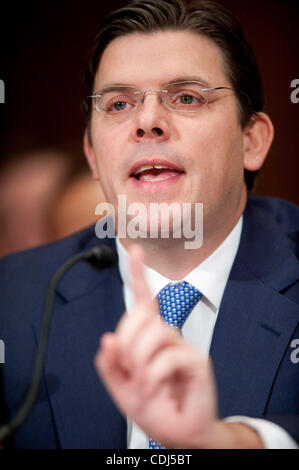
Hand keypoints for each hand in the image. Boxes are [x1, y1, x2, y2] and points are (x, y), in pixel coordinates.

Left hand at [94, 244, 218, 447]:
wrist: (177, 433)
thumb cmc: (152, 406)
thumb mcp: (121, 386)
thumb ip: (110, 363)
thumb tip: (108, 338)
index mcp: (149, 337)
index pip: (144, 301)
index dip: (139, 274)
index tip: (136, 249)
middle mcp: (167, 334)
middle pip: (140, 317)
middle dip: (127, 344)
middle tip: (132, 371)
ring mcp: (182, 344)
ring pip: (153, 334)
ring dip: (140, 363)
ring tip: (146, 384)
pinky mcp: (197, 359)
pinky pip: (168, 356)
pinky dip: (155, 376)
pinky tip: (159, 388)